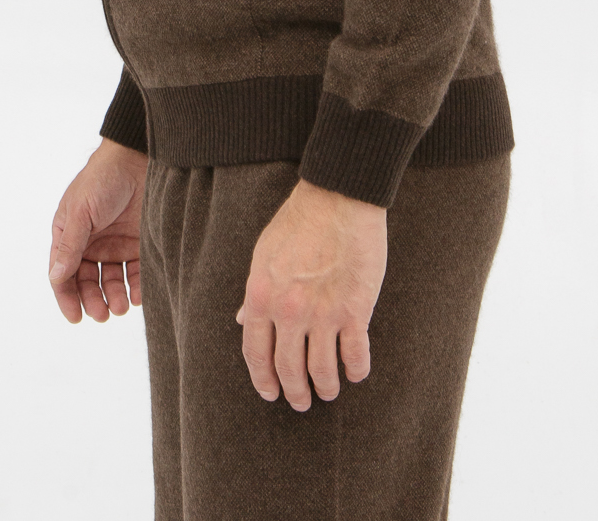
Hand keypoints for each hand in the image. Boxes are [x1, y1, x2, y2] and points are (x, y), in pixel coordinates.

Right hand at [48, 138, 147, 323]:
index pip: (63, 273)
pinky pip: (135, 272)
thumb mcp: (81, 211)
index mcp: (69, 234)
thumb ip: (70, 245)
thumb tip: (56, 277)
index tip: (77, 317)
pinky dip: (136, 287)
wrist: (138, 157)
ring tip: (121, 307)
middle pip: (88, 282)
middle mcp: (91, 243)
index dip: (67, 297)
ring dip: (114, 297)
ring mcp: (115, 243)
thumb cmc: (103, 179)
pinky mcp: (138, 243)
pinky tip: (138, 295)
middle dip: (93, 301)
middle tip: (103, 315)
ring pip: (111, 281)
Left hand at [235, 178, 386, 410]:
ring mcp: (323, 313)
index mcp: (261, 296)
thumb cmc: (299, 221)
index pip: (255, 353)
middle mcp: (289, 312)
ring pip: (322, 370)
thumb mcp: (263, 254)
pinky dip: (356, 370)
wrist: (338, 198)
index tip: (270, 392)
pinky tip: (355, 373)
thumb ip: (254, 292)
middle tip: (301, 401)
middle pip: (289, 369)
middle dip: (295, 391)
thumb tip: (242, 320)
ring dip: (325, 387)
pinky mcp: (355, 310)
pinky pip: (355, 355)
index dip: (262, 379)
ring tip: (328, 391)